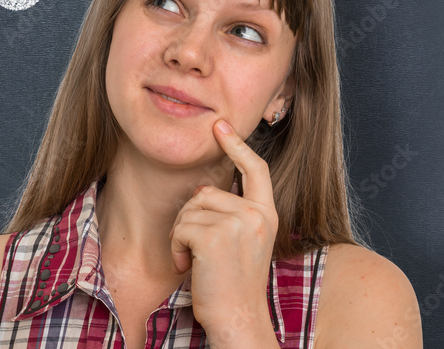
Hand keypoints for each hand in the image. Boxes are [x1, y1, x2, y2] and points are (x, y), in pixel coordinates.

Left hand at [168, 118, 278, 332]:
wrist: (238, 319)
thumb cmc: (232, 285)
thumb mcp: (240, 242)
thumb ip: (231, 214)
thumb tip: (202, 192)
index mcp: (267, 215)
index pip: (256, 170)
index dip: (237, 145)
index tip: (220, 124)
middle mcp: (257, 215)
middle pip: (205, 193)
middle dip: (191, 220)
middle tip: (201, 253)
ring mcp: (238, 223)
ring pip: (189, 209)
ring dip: (182, 236)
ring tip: (197, 262)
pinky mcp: (215, 235)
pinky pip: (180, 227)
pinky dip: (176, 248)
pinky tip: (188, 267)